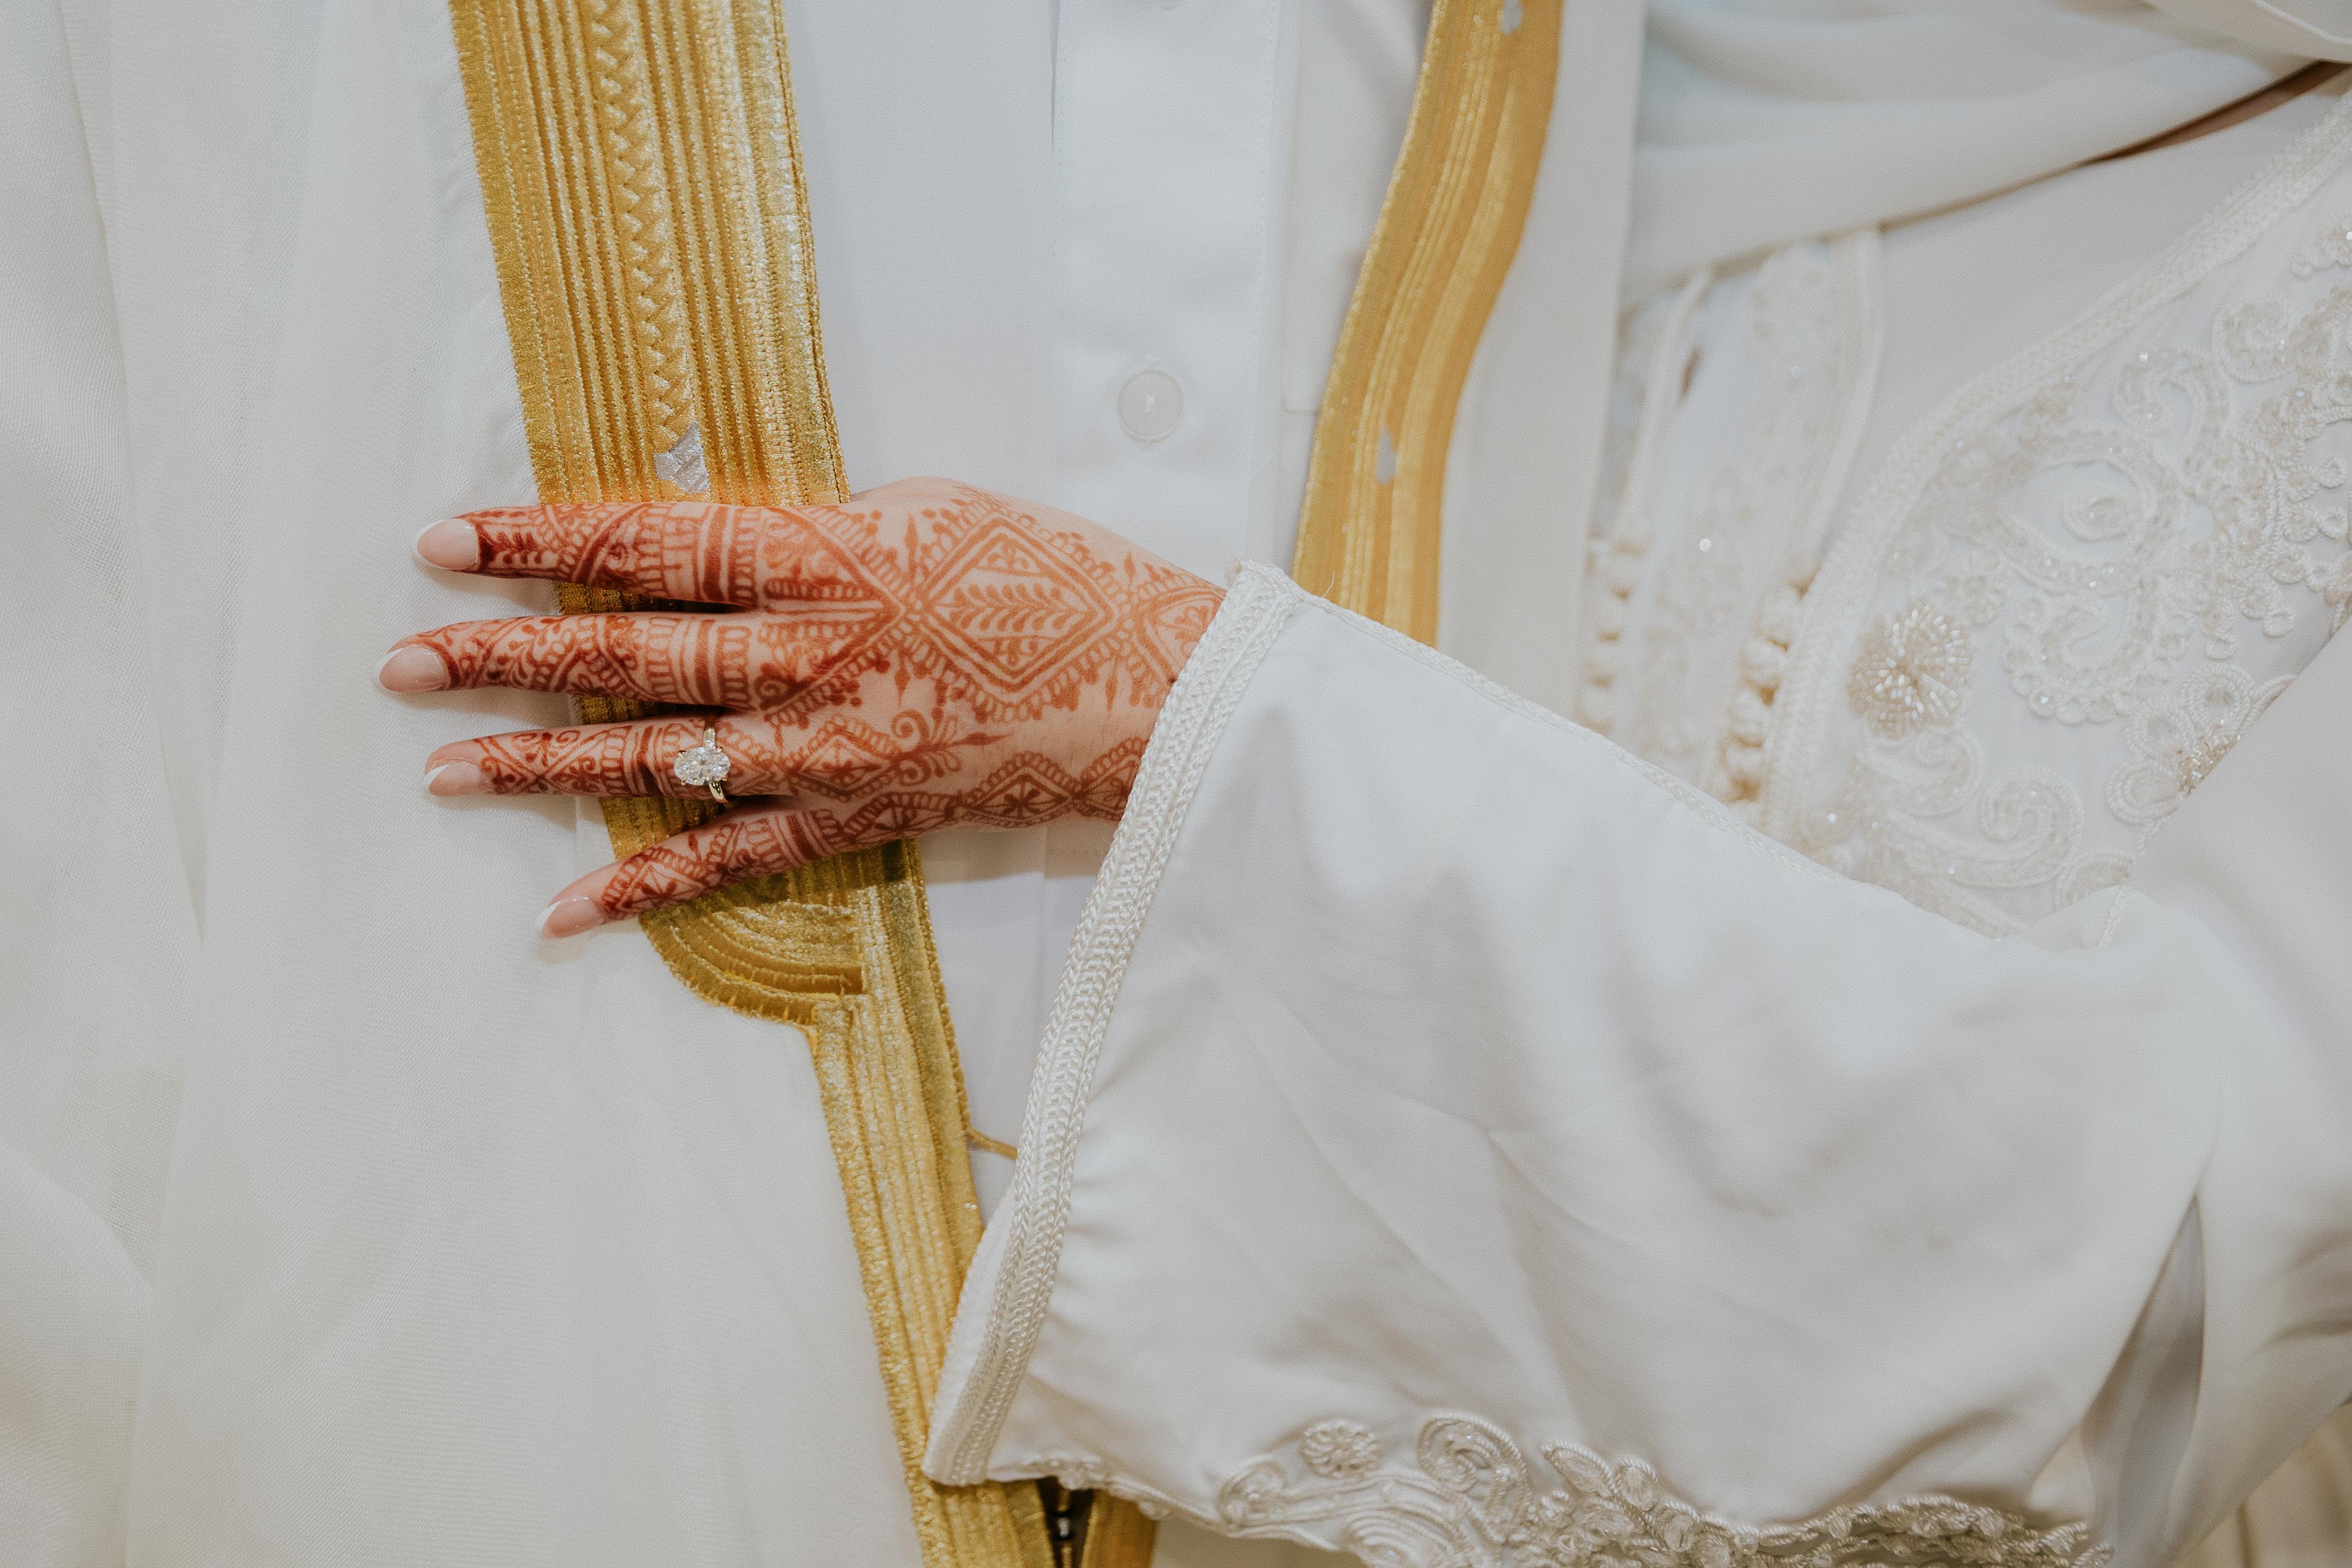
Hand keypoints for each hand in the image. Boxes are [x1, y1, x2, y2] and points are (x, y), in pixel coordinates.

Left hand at [381, 479, 1221, 935]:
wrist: (1153, 692)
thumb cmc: (1047, 577)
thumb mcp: (922, 507)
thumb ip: (809, 534)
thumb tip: (711, 550)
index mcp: (824, 557)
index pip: (648, 543)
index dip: (537, 542)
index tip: (444, 542)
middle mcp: (808, 657)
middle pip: (626, 653)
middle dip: (503, 656)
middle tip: (398, 662)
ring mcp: (826, 749)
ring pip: (656, 760)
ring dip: (543, 765)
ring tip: (442, 770)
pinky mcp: (855, 818)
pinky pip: (734, 861)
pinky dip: (648, 886)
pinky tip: (566, 909)